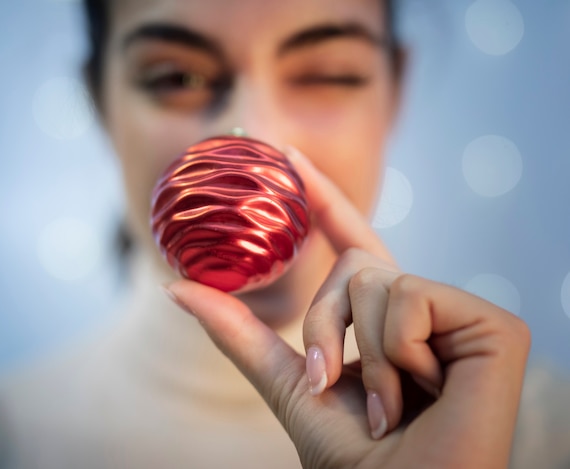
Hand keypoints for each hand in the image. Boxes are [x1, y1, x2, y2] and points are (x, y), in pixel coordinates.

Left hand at [165, 147, 530, 468]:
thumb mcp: (287, 383)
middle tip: (333, 383)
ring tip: (390, 404)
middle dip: (324, 324)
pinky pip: (413, 296)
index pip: (350, 242)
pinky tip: (424, 389)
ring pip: (378, 280)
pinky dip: (398, 349)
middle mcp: (423, 308)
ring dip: (364, 353)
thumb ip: (238, 332)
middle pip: (354, 264)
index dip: (322, 198)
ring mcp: (460, 313)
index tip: (288, 156)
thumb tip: (176, 287)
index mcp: (381, 320)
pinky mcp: (494, 325)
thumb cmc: (351, 457)